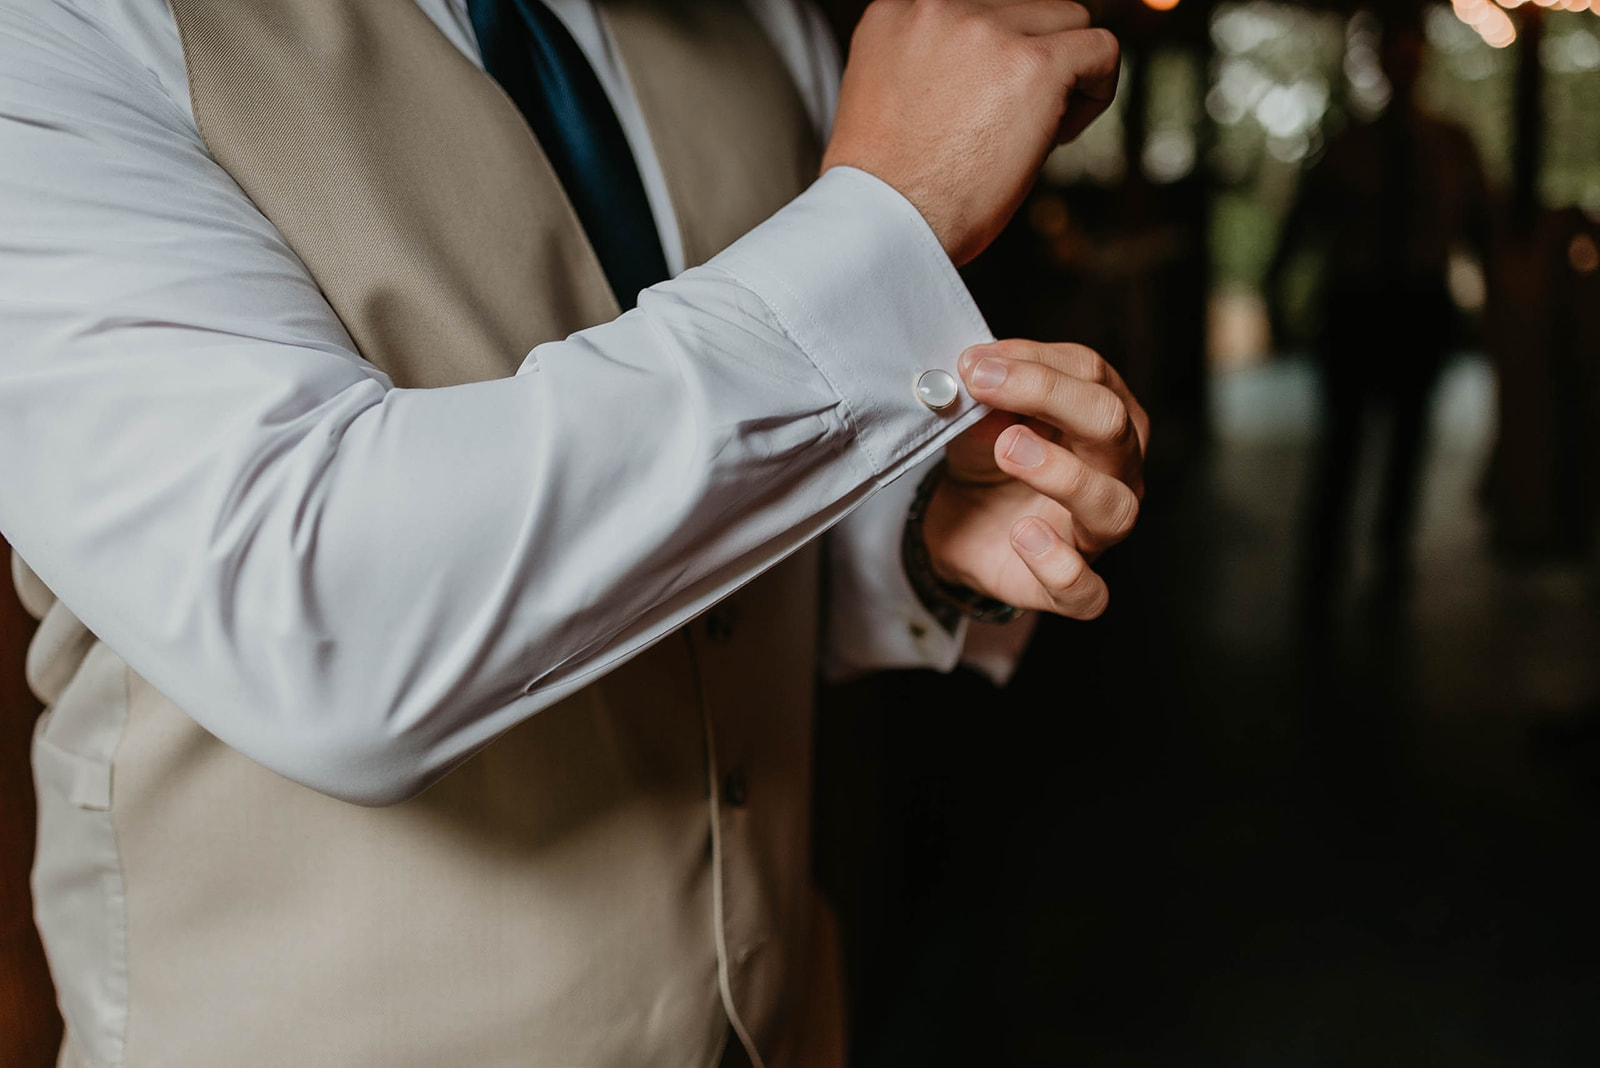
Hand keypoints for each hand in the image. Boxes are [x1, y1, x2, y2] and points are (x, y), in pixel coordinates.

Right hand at [822, 0, 1119, 265]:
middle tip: (1013, 125)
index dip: (994, 55)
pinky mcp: (1032, 64)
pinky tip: (1061, 137)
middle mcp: (937, 7)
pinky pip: (1102, 50)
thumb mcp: (890, 100)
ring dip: (1068, 70)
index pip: (980, 8)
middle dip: (1031, 59)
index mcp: (897, 12)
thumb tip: (994, 70)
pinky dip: (1097, 91)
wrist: (885, 228)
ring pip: (1070, 18)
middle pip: (1024, 9)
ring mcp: (985, 29)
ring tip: (1040, 132)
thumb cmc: (888, 191)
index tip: (983, 107)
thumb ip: (931, 67)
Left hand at [922, 340, 1148, 617]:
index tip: (975, 363)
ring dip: (1062, 474)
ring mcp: (1100, 531)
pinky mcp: (1071, 586)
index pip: (1090, 373)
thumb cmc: (989, 461)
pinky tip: (1023, 534)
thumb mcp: (982, 417)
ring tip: (1007, 449)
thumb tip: (978, 376)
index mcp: (1105, 417)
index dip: (1034, 361)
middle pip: (1111, 426)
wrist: (962, 526)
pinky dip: (1058, 565)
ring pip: (1114, 506)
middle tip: (984, 387)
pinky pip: (1087, 590)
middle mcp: (1118, 471)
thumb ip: (985, 397)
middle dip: (1048, 396)